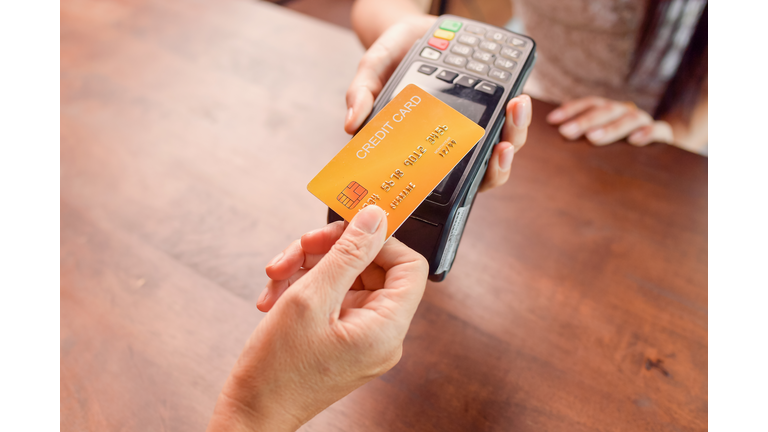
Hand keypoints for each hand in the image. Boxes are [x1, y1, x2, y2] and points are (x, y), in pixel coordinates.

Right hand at [207, 206, 428, 431]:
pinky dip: (304, 288)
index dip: (380, 239)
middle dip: (330, 251)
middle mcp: (381, 333)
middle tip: (299, 248)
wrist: (251, 413)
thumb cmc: (277, 370)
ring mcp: (362, 336)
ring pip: (346, 278)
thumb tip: (374, 218)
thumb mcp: (310, 299)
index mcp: (386, 328)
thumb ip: (347, 253)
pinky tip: (275, 297)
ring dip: (309, 268)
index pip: (408, 265)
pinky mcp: (342, 338)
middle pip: (371, 266)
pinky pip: (332, 297)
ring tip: (276, 278)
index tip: (348, 227)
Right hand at [345, 15, 531, 192]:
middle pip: (481, 171)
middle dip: (498, 164)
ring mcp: (472, 127)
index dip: (462, 186)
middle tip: (502, 146)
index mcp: (423, 148)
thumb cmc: (390, 58)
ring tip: (516, 111)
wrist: (410, 32)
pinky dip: (516, 114)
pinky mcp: (489, 106)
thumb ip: (362, 93)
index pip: (444, 181)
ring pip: (501, 146)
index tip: (464, 177)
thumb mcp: (372, 70)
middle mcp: (451, 144)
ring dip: (514, 134)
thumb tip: (350, 124)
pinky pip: (508, 121)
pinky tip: (517, 97)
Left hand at [546, 96, 673, 145]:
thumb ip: (581, 138)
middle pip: (606, 110)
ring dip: (610, 128)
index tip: (552, 120)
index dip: (571, 109)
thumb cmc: (618, 151)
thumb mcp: (598, 142)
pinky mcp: (663, 136)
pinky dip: (647, 133)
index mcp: (609, 111)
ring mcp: (644, 122)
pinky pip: (658, 130)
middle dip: (584, 121)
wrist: (657, 158)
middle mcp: (626, 112)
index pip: (590, 103)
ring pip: (629, 119)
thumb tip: (553, 137)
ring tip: (592, 138)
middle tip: (565, 133)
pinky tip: (635, 141)